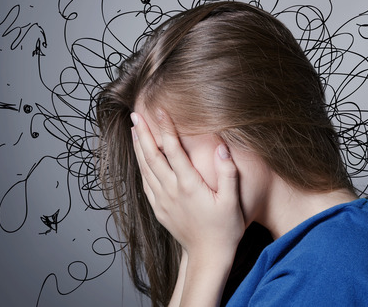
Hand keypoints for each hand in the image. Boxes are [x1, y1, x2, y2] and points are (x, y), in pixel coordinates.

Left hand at [130, 110, 245, 260]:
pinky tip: (140, 157)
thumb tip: (221, 146)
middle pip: (152, 156)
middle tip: (135, 114)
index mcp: (189, 185)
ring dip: (138, 147)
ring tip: (134, 129)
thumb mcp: (232, 202)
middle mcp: (171, 191)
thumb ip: (228, 173)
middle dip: (143, 133)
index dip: (165, 128)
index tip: (159, 110)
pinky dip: (140, 166)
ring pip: (145, 168)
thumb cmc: (225, 229)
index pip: (173, 150)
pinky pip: (145, 183)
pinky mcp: (159, 209)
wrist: (208, 256)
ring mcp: (162, 200)